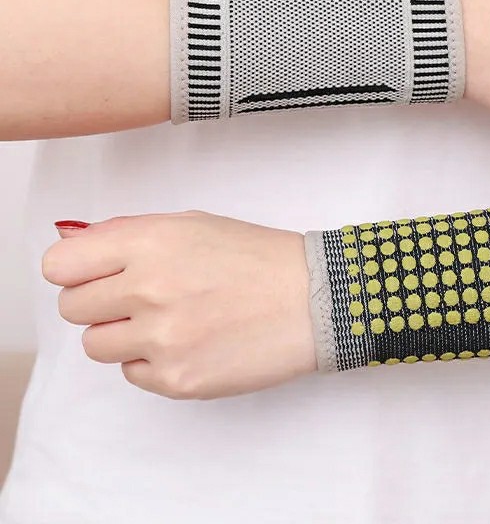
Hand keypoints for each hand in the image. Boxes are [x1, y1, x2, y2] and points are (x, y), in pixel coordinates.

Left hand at [42, 212, 315, 399]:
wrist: (314, 299)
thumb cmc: (256, 257)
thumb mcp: (193, 225)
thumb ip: (129, 234)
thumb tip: (75, 247)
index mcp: (150, 242)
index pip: (59, 266)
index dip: (75, 270)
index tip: (94, 274)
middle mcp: (148, 290)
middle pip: (72, 307)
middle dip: (100, 301)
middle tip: (140, 296)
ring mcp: (161, 340)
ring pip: (96, 345)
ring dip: (123, 334)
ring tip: (168, 321)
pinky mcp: (176, 380)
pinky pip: (132, 373)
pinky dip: (153, 360)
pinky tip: (191, 341)